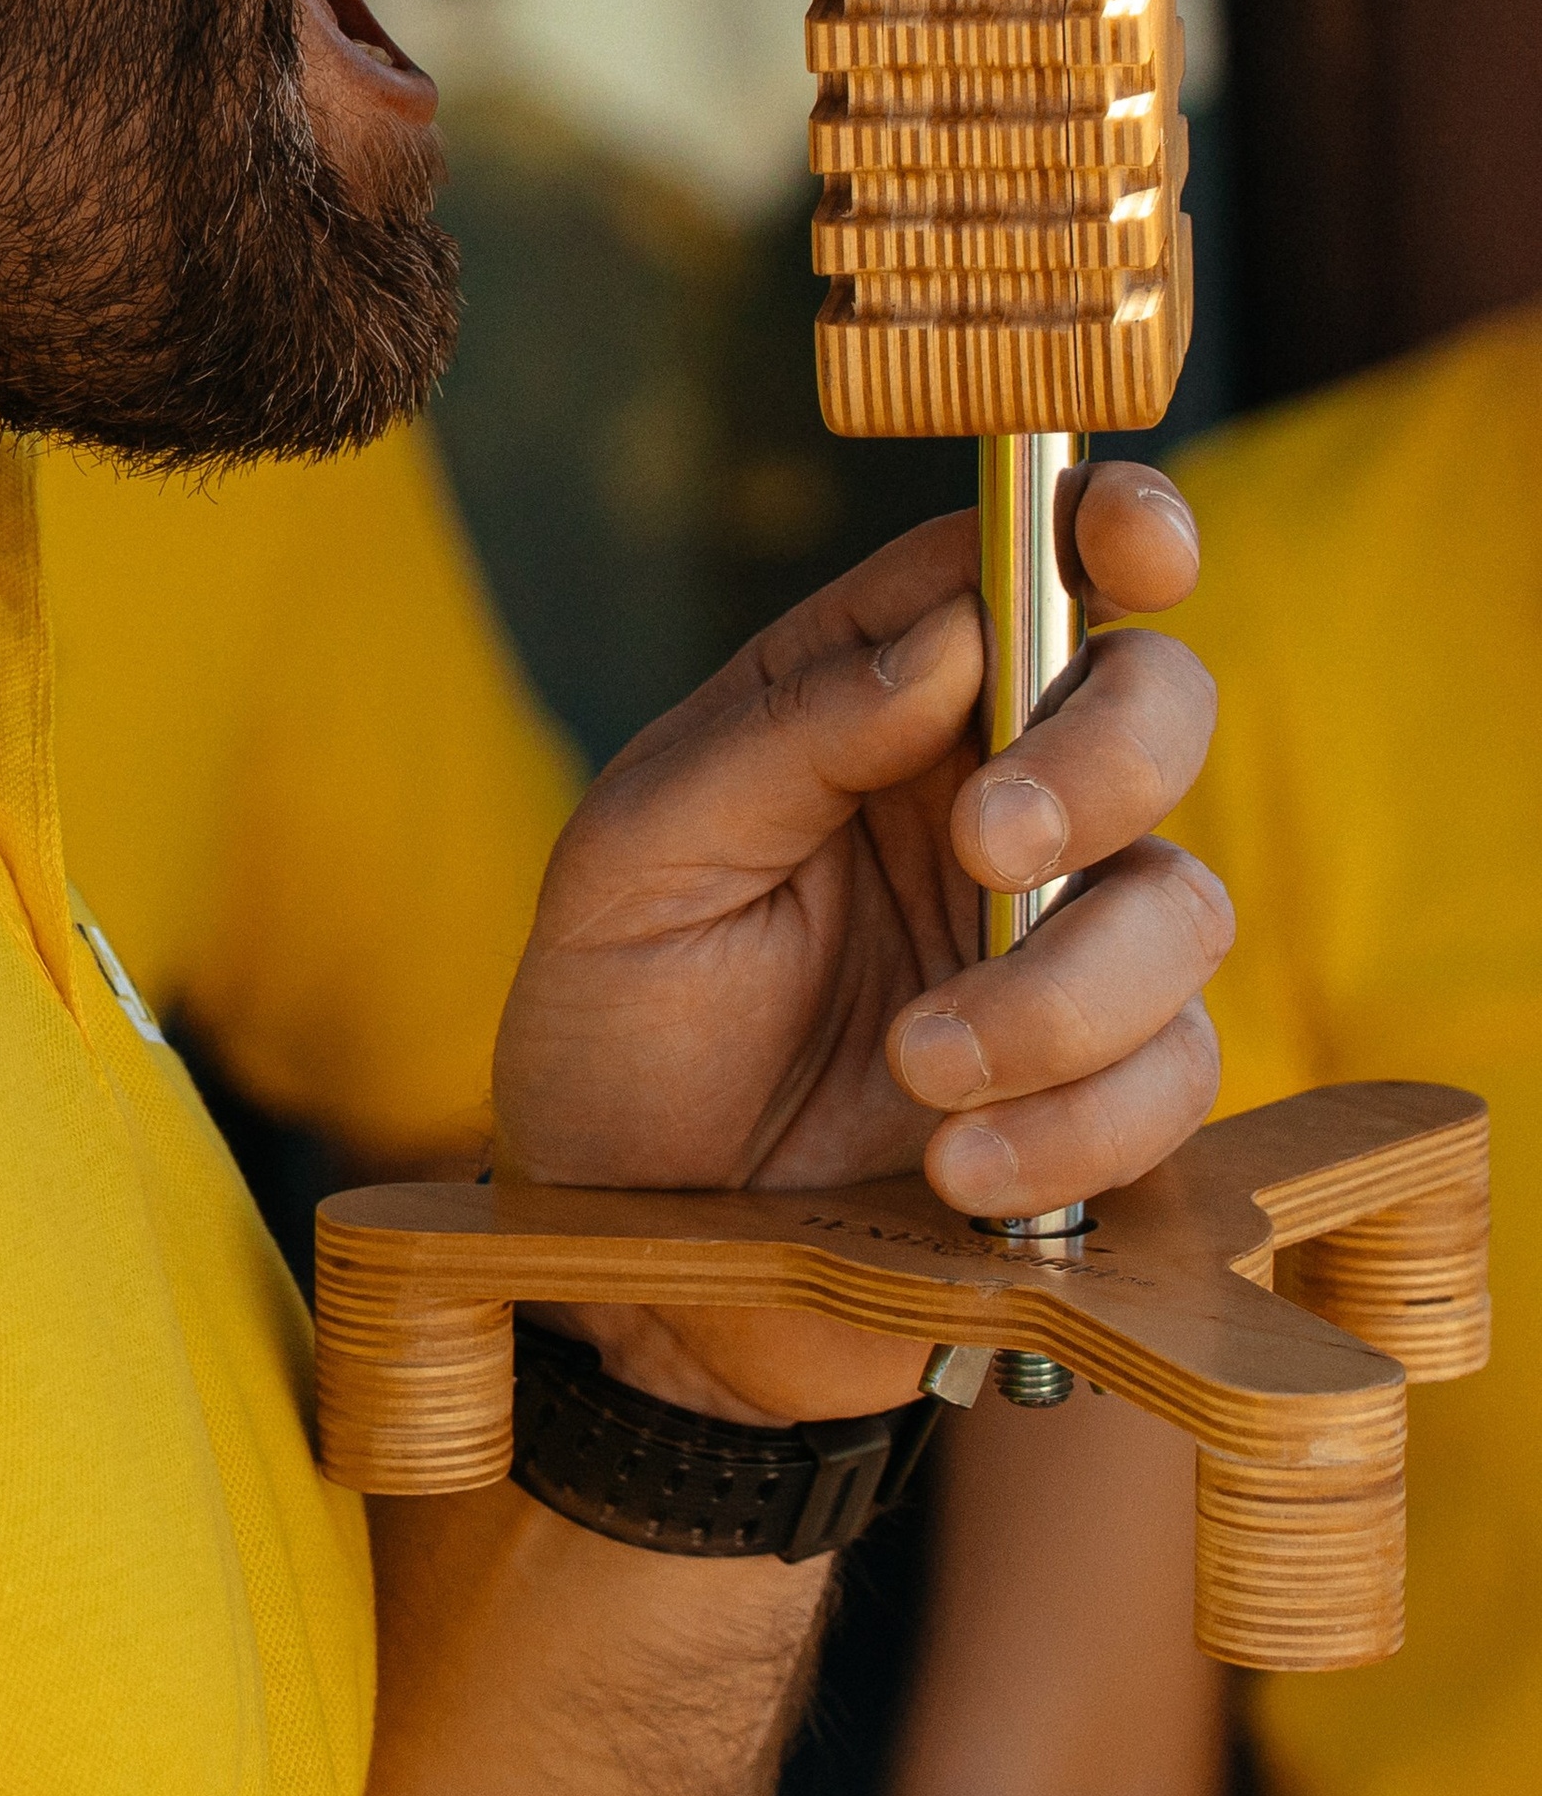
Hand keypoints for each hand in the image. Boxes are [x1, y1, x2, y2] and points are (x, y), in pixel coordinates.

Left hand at [489, 465, 1224, 1421]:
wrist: (627, 1265)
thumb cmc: (616, 1027)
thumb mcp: (638, 859)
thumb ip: (787, 734)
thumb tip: (950, 632)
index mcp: (882, 705)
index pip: (1023, 571)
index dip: (1105, 530)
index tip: (1123, 541)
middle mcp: (995, 805)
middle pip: (1155, 711)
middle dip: (1101, 765)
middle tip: (987, 848)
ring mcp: (1064, 951)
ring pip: (1178, 909)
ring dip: (1060, 994)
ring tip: (913, 1069)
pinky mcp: (1104, 1100)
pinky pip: (1173, 1083)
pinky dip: (1075, 1125)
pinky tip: (956, 1172)